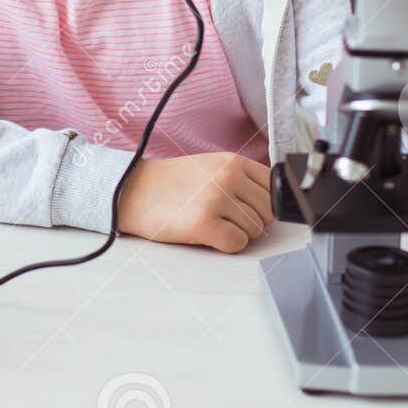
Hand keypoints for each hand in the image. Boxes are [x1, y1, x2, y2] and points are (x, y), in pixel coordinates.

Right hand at [116, 152, 273, 252]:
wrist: (133, 191)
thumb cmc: (171, 184)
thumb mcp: (212, 167)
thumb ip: (242, 180)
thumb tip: (275, 206)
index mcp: (233, 161)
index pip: (274, 188)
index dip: (262, 203)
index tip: (245, 208)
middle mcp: (228, 177)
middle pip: (268, 212)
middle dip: (250, 220)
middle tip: (223, 217)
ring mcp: (217, 199)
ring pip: (255, 230)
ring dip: (236, 233)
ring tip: (210, 222)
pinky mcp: (205, 224)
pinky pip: (237, 244)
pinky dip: (225, 245)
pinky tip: (207, 233)